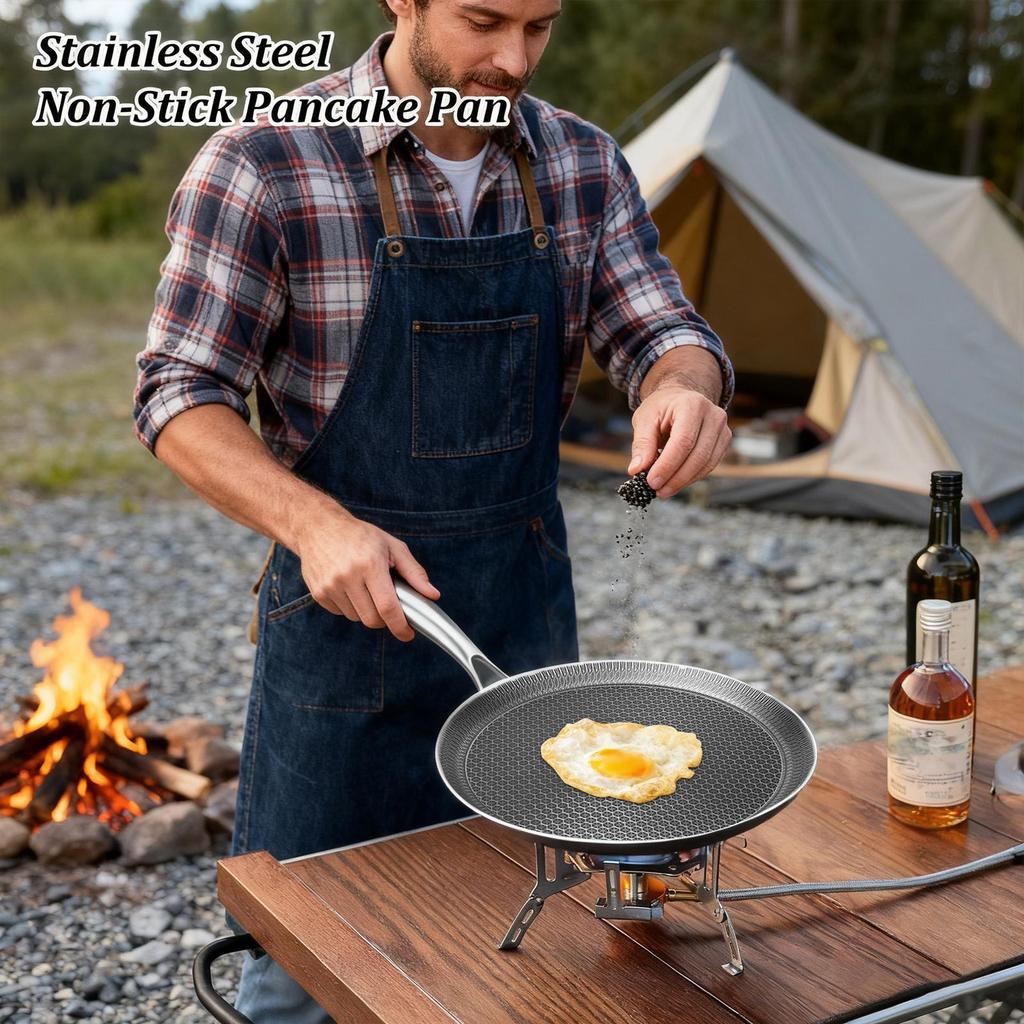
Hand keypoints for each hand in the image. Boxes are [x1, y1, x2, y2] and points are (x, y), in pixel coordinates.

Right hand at [294, 506, 437, 640]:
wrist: (318, 527)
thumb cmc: (360, 535)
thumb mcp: (392, 547)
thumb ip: (414, 573)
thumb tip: (433, 595)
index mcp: (370, 565)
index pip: (387, 607)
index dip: (400, 626)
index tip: (408, 634)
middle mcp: (347, 577)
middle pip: (372, 619)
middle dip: (385, 619)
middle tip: (389, 606)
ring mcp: (329, 586)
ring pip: (356, 618)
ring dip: (367, 611)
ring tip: (367, 588)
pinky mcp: (318, 593)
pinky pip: (341, 613)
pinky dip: (350, 607)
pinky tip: (351, 587)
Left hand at [628, 386, 731, 498]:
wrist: (680, 398)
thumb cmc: (661, 408)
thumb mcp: (644, 419)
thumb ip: (642, 444)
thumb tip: (637, 469)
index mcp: (692, 405)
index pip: (683, 441)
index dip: (668, 465)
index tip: (652, 482)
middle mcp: (713, 415)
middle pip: (698, 456)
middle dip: (676, 478)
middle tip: (657, 491)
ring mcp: (723, 429)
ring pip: (706, 464)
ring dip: (684, 481)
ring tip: (664, 490)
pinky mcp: (724, 442)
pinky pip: (709, 466)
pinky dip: (691, 477)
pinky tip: (675, 482)